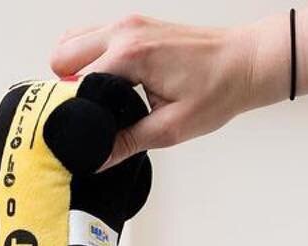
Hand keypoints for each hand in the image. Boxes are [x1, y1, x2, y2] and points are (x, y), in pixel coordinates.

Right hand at [50, 14, 290, 166]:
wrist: (245, 63)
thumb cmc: (218, 89)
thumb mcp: (171, 128)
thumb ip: (128, 143)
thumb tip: (97, 159)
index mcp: (131, 55)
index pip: (74, 81)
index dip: (71, 111)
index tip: (76, 132)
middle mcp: (125, 32)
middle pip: (62, 54)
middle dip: (64, 87)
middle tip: (83, 116)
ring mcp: (129, 24)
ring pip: (73, 41)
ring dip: (73, 69)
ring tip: (93, 101)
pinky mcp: (135, 26)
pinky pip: (93, 36)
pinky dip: (88, 58)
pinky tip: (105, 84)